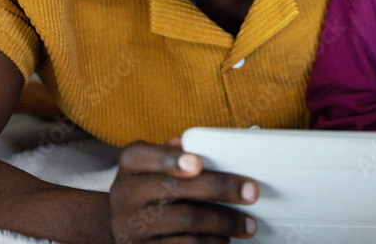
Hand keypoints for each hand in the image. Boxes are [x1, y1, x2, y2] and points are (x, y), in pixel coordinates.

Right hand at [109, 138, 258, 242]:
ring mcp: (131, 228)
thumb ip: (172, 154)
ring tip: (248, 224)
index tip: (198, 163)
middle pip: (175, 190)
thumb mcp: (152, 168)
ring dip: (224, 223)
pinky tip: (226, 240)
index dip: (170, 159)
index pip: (144, 156)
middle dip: (219, 189)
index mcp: (130, 166)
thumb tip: (186, 142)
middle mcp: (124, 196)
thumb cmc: (150, 190)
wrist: (124, 229)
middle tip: (251, 192)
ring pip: (186, 223)